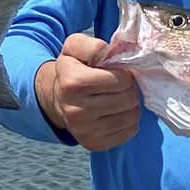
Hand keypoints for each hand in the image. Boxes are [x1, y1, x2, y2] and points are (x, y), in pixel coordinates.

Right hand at [35, 32, 140, 150]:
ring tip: (119, 98)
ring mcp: (84, 131)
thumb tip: (108, 54)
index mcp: (72, 83)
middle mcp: (76, 111)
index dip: (125, 74)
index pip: (121, 80)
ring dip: (131, 105)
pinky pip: (129, 131)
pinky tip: (117, 113)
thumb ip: (92, 45)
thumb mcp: (75, 47)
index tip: (117, 72)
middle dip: (130, 89)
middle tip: (121, 86)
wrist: (57, 99)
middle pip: (128, 98)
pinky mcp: (93, 144)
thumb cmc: (73, 69)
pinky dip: (129, 120)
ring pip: (132, 116)